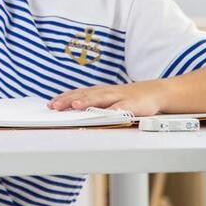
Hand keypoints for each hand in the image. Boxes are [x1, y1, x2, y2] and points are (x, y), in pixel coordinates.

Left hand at [48, 80, 164, 116]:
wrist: (154, 92)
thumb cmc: (126, 97)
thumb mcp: (106, 99)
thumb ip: (90, 102)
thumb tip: (69, 108)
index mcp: (98, 92)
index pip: (77, 94)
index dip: (64, 98)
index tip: (50, 104)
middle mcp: (106, 93)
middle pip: (85, 96)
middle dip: (69, 101)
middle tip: (56, 106)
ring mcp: (119, 97)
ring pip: (101, 99)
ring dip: (88, 102)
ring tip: (76, 106)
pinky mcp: (134, 105)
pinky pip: (124, 108)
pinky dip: (116, 110)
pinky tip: (109, 114)